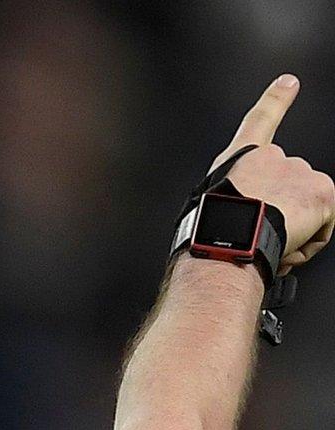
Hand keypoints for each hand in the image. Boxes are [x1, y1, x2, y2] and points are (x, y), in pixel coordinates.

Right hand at [209, 75, 334, 271]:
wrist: (227, 237)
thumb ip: (236, 199)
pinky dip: (310, 240)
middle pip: (291, 185)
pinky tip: (288, 243)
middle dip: (283, 210)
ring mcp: (300, 172)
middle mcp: (273, 157)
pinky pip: (325, 225)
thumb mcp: (212, 204)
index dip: (275, 99)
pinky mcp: (323, 191)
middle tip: (261, 230)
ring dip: (296, 228)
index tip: (289, 82)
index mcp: (242, 158)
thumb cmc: (210, 230)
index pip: (260, 120)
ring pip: (309, 207)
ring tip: (270, 240)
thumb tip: (251, 216)